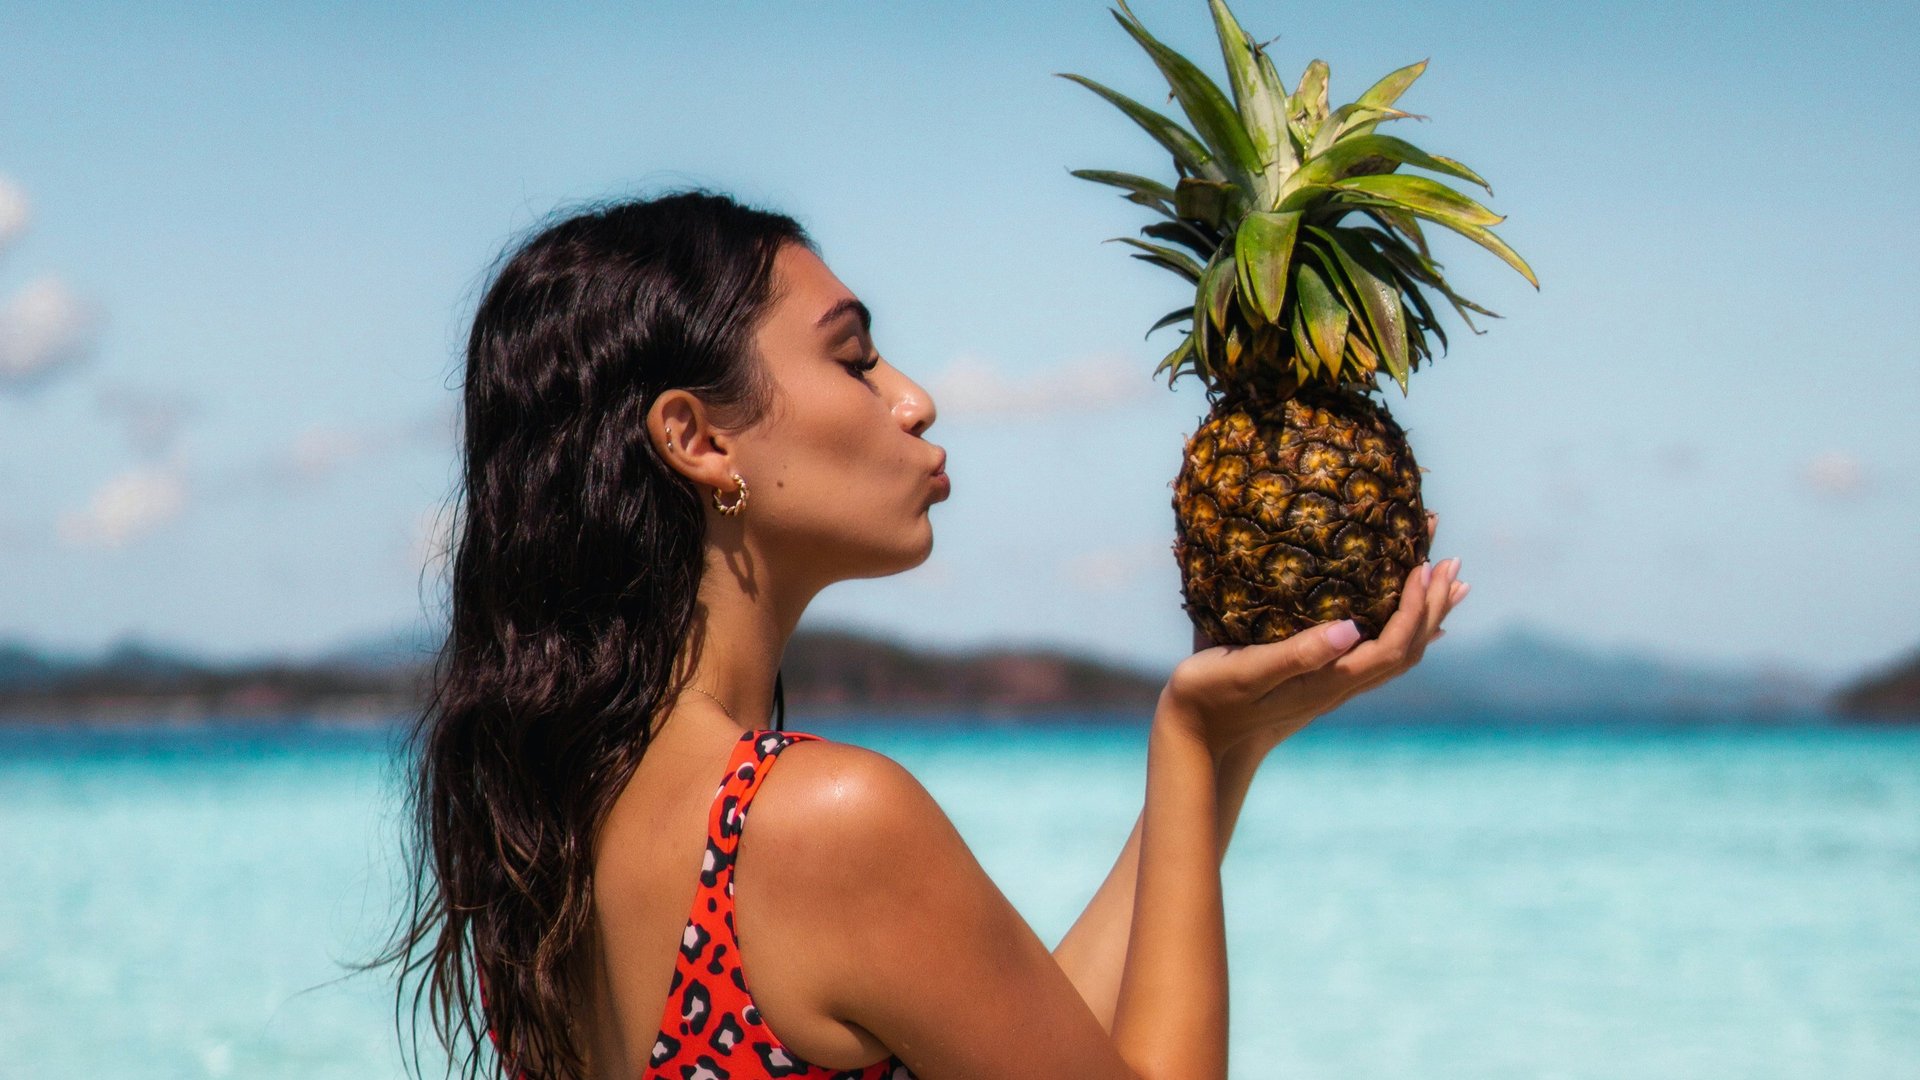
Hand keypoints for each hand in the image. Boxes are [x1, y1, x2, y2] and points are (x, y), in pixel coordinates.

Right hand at [1169, 511, 1464, 754]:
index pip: (1393, 645)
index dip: (1415, 606)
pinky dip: (1399, 630)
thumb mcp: (1248, 671)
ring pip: (1397, 653)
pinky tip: (1395, 617)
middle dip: (1433, 605)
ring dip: (1425, 617)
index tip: (1422, 564)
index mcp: (1328, 680)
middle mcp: (1339, 685)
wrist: (1197, 740)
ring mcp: (1331, 686)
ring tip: (1445, 584)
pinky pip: (1375, 655)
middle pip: (1407, 650)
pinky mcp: (1318, 682)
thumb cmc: (1211, 698)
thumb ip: (1297, 653)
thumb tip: (1351, 628)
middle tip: (1452, 561)